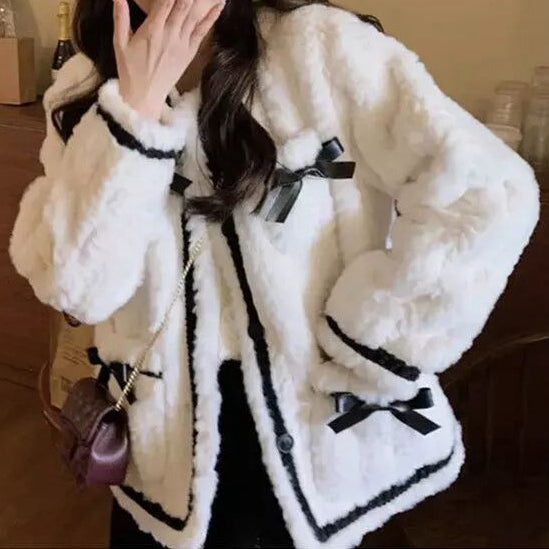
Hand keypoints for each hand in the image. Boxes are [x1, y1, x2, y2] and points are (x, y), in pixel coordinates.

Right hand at [112, 0, 223, 119]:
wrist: (145, 96)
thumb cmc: (130, 69)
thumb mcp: (119, 42)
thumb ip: (120, 16)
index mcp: (152, 30)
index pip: (165, 2)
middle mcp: (170, 35)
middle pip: (183, 5)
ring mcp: (182, 44)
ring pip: (194, 15)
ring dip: (201, 0)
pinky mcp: (190, 53)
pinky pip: (202, 32)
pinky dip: (211, 17)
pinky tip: (219, 5)